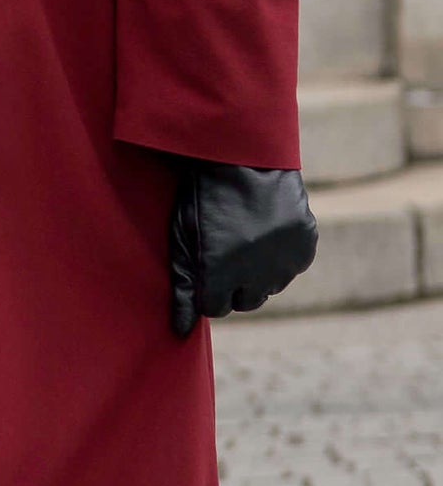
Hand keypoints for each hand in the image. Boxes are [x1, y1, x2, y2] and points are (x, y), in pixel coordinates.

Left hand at [169, 163, 317, 336]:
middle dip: (233, 286)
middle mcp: (254, 271)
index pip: (214, 308)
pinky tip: (266, 231)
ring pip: (270, 287)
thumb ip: (182, 287)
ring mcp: (284, 258)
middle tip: (226, 253)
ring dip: (258, 272)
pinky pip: (292, 266)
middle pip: (244, 302)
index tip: (205, 268)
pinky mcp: (305, 243)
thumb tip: (180, 332)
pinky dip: (280, 256)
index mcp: (218, 272)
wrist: (241, 154)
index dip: (207, 289)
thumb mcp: (182, 238)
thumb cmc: (203, 197)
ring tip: (245, 237)